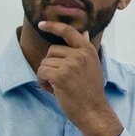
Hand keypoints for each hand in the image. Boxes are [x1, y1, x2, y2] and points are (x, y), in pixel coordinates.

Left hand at [35, 21, 122, 135]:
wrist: (93, 111)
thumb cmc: (91, 91)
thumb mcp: (93, 65)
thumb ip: (85, 49)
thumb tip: (84, 32)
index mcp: (88, 50)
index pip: (68, 31)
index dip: (53, 26)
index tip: (41, 24)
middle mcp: (80, 55)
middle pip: (52, 51)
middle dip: (51, 64)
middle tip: (60, 79)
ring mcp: (70, 64)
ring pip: (45, 62)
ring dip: (46, 75)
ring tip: (58, 86)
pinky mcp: (60, 75)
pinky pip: (41, 72)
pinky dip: (42, 82)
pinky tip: (52, 90)